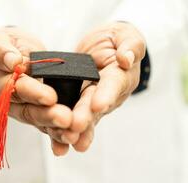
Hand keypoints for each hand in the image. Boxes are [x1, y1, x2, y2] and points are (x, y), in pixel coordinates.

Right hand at [0, 27, 72, 131]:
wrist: (16, 53)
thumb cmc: (8, 45)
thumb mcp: (0, 40)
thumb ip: (2, 50)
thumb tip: (13, 61)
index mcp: (0, 84)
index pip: (15, 90)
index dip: (33, 93)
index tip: (51, 97)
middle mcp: (12, 102)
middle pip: (29, 111)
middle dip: (48, 116)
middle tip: (66, 119)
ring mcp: (26, 110)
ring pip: (40, 121)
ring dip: (56, 128)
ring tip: (73, 131)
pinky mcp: (39, 113)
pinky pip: (48, 125)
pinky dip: (59, 133)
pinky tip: (72, 138)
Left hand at [47, 22, 145, 154]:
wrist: (104, 47)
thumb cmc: (115, 39)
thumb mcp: (126, 35)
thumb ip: (130, 45)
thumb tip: (126, 59)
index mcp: (120, 76)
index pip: (113, 85)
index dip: (106, 95)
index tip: (98, 105)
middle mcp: (107, 93)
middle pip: (95, 105)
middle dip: (86, 117)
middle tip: (75, 127)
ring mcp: (92, 100)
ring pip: (84, 116)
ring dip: (76, 130)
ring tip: (68, 140)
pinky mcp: (78, 102)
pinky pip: (71, 116)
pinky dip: (64, 129)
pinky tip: (57, 143)